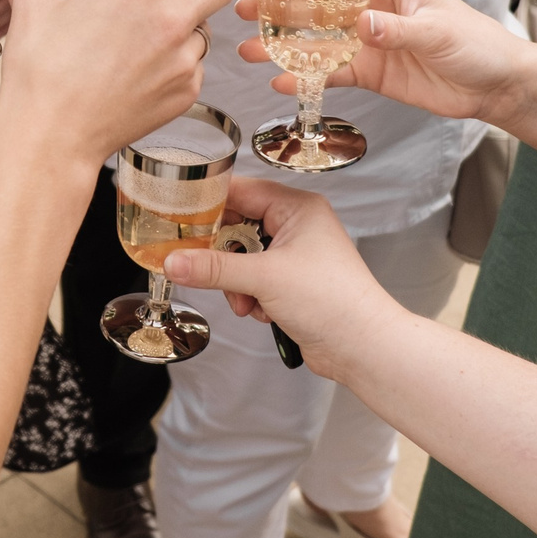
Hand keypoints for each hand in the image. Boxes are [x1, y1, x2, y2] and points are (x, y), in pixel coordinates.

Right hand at [0, 0, 236, 172]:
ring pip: (207, 29)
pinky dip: (176, 65)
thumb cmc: (40, 70)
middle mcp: (170, 20)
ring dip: (186, 28)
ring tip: (146, 40)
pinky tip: (142, 72)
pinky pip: (195, 66)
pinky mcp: (186, 93)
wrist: (52, 134)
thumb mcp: (32, 3)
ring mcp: (183, 60)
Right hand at [160, 176, 401, 382]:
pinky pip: (254, 280)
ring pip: (243, 258)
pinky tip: (262, 312)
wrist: (362, 346)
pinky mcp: (292, 282)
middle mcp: (296, 226)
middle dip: (222, 256)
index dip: (208, 205)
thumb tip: (174, 262)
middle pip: (238, 227)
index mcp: (297, 208)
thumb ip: (213, 268)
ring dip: (236, 283)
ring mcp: (295, 255)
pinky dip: (251, 296)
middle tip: (203, 268)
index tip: (178, 219)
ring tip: (246, 302)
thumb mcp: (264, 278)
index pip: (240, 191)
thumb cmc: (333, 301)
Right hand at [234, 0, 526, 120]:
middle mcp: (372, 6)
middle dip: (280, 8)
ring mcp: (368, 40)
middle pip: (317, 3)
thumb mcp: (439, 31)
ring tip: (250, 51)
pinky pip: (331, 72)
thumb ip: (398, 29)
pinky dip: (307, 77)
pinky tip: (281, 81)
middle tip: (243, 12)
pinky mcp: (371, 71)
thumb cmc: (477, 43)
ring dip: (285, 45)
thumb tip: (362, 24)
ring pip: (317, 39)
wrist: (497, 86)